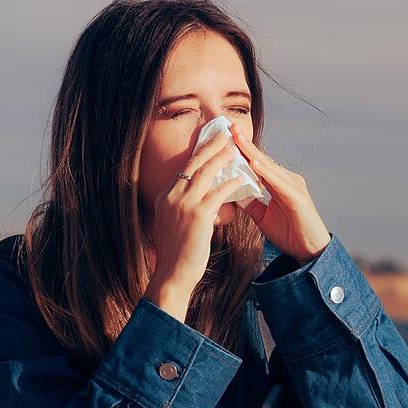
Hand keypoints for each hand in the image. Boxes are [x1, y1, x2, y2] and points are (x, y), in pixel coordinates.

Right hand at [144, 131, 245, 320]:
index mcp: (165, 197)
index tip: (210, 142)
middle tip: (224, 133)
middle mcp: (172, 196)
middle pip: (194, 164)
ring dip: (222, 158)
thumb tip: (196, 199)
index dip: (199, 153)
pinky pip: (218, 192)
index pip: (184, 168)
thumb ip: (182, 208)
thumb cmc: (176, 253)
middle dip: (210, 146)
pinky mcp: (198, 215)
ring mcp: (184, 204)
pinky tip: (241, 177)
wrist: (173, 273)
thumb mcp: (173, 224)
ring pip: (205, 173)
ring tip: (235, 148)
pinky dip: (230, 183)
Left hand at [229, 123, 330, 263]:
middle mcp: (287, 180)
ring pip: (269, 167)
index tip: (226, 138)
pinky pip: (279, 182)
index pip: (256, 164)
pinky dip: (266, 173)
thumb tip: (231, 193)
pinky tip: (253, 164)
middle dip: (245, 144)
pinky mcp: (297, 197)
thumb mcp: (262, 217)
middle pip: (262, 159)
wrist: (309, 252)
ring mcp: (293, 186)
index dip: (241, 151)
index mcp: (278, 183)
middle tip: (230, 127)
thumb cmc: (288, 233)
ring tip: (237, 139)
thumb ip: (250, 203)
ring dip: (252, 153)